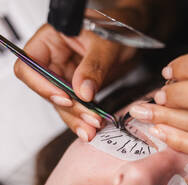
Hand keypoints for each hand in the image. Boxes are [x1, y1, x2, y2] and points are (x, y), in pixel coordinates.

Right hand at [14, 23, 135, 140]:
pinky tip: (93, 125)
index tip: (65, 98)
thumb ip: (93, 67)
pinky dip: (85, 116)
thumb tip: (82, 91)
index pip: (30, 66)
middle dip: (68, 108)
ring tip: (92, 128)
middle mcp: (55, 59)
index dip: (42, 85)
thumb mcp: (106, 45)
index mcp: (51, 40)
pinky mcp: (80, 87)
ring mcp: (67, 75)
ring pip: (63, 102)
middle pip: (48, 89)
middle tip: (89, 119)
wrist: (133, 36)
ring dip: (76, 117)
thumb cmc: (118, 29)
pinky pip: (77, 105)